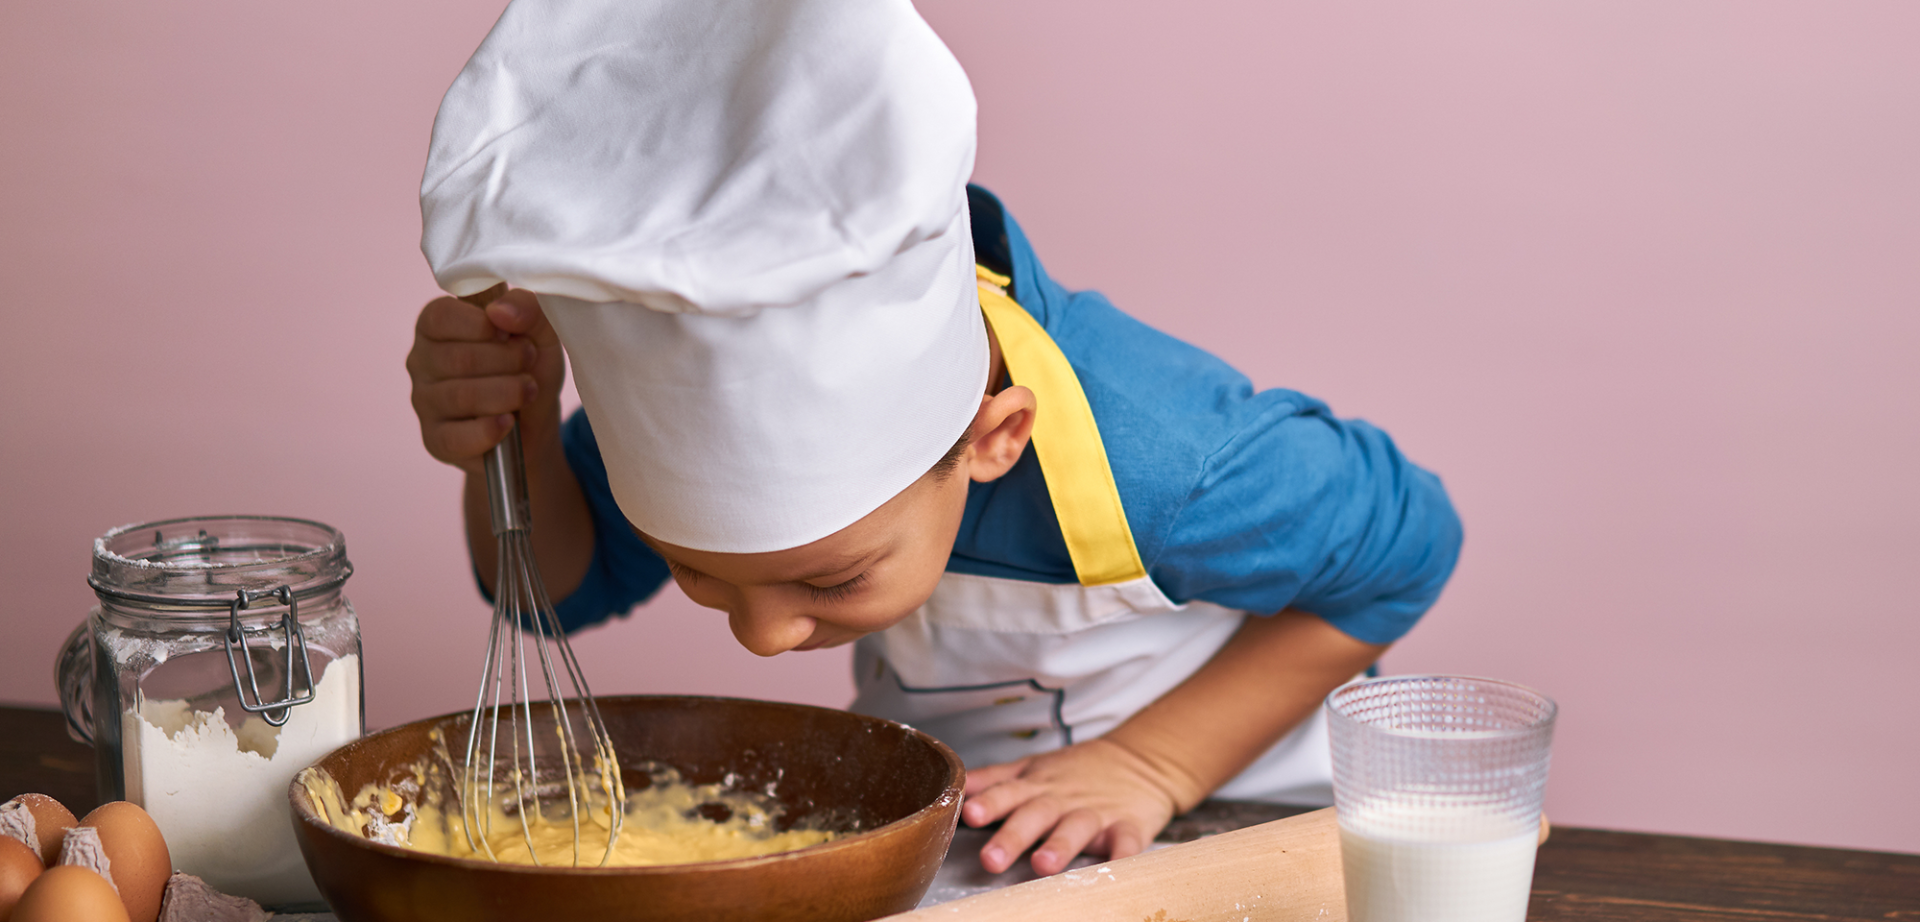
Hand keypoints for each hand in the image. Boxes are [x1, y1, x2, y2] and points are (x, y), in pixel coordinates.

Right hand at [405, 288, 565, 474]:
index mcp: (436, 326)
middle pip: (457, 358)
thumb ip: (527, 308)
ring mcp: (424, 402)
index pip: (440, 316)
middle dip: (507, 361)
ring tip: (528, 390)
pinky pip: (456, 437)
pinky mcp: (434, 440)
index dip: (483, 326)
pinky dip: (490, 430)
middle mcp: (421, 362)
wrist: (535, 425)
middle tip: (529, 363)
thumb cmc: (528, 369)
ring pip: (461, 396)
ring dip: (507, 393)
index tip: (512, 334)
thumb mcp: (540, 333)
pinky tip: (508, 422)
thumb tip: (500, 311)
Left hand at [960, 738, 1187, 876]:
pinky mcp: (1127, 825)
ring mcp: (1095, 812)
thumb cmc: (1076, 771)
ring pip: (1075, 828)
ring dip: (1060, 845)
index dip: (988, 803)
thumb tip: (955, 783)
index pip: (1007, 793)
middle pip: (1035, 815)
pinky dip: (1122, 854)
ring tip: (1042, 865)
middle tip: (991, 859)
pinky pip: (1126, 841)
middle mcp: (1061, 800)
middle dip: (1012, 836)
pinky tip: (1115, 866)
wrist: (1139, 759)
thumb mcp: (1032, 768)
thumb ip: (994, 779)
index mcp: (1035, 787)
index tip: (969, 813)